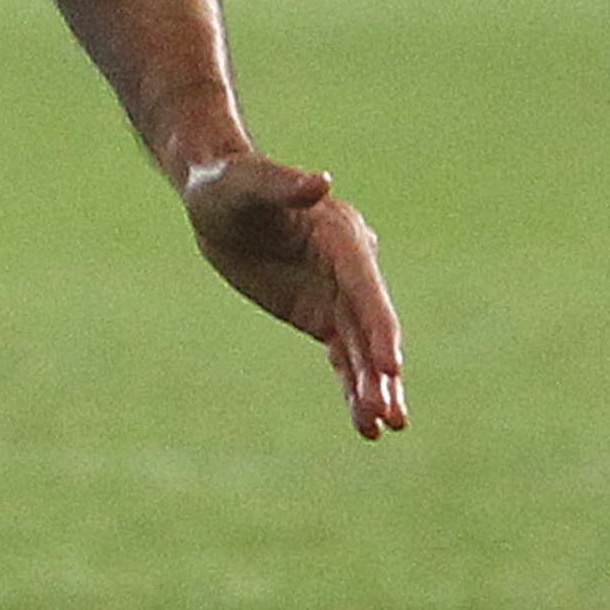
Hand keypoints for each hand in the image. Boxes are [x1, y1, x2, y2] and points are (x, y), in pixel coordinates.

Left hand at [181, 150, 407, 439]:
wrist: (217, 198)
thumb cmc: (229, 183)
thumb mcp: (246, 182)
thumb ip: (283, 185)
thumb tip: (321, 181)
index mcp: (343, 239)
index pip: (366, 288)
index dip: (380, 327)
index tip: (391, 366)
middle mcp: (351, 271)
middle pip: (370, 327)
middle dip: (381, 372)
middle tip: (391, 417)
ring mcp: (339, 296)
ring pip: (361, 349)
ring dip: (374, 388)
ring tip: (383, 428)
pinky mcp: (322, 315)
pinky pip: (343, 356)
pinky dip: (354, 385)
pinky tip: (365, 421)